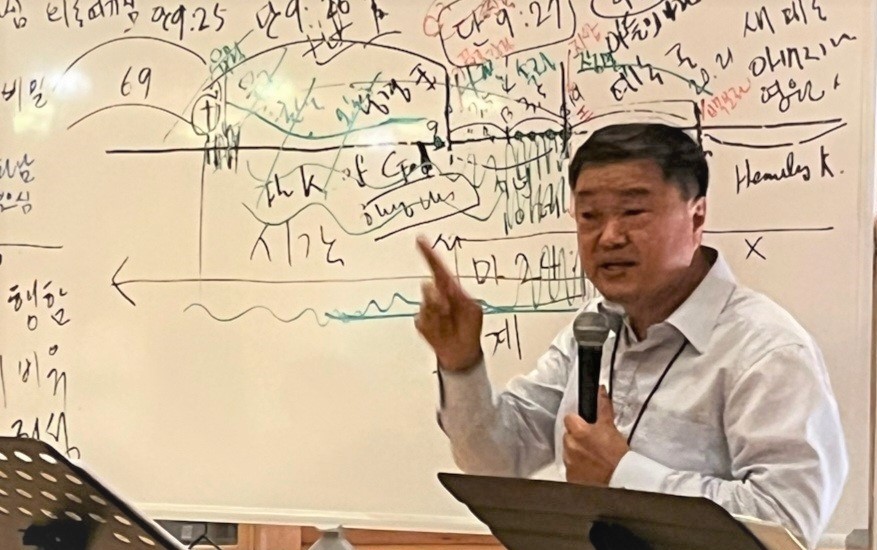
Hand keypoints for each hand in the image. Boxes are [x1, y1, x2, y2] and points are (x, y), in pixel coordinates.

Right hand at [414, 236, 483, 371]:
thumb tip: (445, 289)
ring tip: (450, 326)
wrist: (462, 351)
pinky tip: (443, 333)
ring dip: (439, 317)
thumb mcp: (472, 309)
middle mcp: (436, 295)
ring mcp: (427, 309)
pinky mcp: (421, 322)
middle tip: (450, 312)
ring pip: (426, 306)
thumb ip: (460, 297)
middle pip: (429, 288)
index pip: (438, 267)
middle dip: (439, 301)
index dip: (429, 253)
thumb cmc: (469, 326)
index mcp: (450, 288)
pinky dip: (434, 327)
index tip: (420, 239)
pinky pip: (423, 320)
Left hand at [563, 386, 628, 484]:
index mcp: (578, 432)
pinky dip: (578, 468)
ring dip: (576, 453)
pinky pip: (571, 468)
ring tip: (592, 457)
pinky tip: (590, 468)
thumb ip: (603, 407)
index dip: (577, 421)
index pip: (568, 419)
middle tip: (592, 443)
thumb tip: (601, 390)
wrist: (621, 478)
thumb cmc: (617, 454)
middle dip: (577, 438)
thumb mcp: (610, 427)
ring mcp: (569, 462)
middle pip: (568, 436)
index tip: (585, 426)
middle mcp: (570, 446)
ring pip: (568, 452)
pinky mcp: (571, 477)